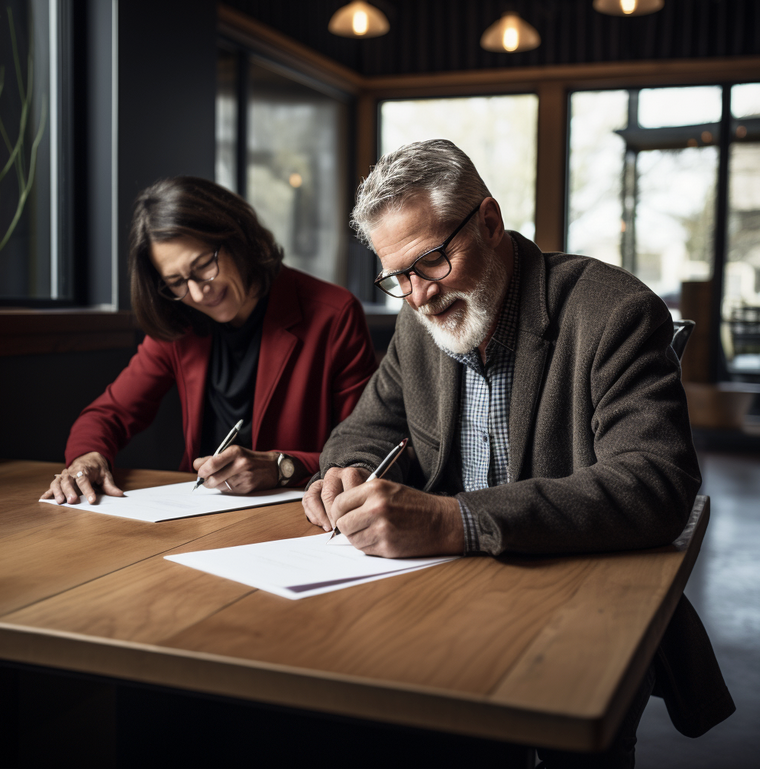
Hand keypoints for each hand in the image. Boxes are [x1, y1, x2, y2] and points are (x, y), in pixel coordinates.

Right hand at [41, 452, 123, 504]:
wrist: (88, 457)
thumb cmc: (97, 468)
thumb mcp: (105, 474)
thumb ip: (110, 485)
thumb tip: (120, 494)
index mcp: (84, 469)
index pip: (85, 480)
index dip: (88, 490)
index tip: (92, 500)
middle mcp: (72, 471)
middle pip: (68, 481)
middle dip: (70, 491)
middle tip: (73, 501)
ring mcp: (64, 475)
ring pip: (58, 483)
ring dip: (58, 492)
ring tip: (60, 502)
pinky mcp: (59, 479)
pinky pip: (53, 485)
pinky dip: (48, 492)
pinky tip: (44, 499)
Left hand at [193, 446, 278, 492]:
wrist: (273, 468)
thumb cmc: (250, 459)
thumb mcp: (235, 452)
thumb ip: (216, 458)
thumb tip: (197, 465)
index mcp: (235, 452)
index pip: (211, 463)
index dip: (201, 469)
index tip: (199, 471)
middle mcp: (240, 464)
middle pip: (212, 478)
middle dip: (205, 481)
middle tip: (204, 479)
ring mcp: (244, 478)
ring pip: (219, 486)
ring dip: (216, 484)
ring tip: (221, 478)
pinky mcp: (246, 488)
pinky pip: (229, 491)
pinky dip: (226, 488)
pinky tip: (232, 482)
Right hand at [302, 466, 369, 530]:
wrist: (356, 482)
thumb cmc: (363, 492)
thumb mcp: (369, 495)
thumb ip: (364, 503)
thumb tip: (359, 519)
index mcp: (349, 474)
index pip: (346, 492)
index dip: (348, 510)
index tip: (351, 522)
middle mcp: (333, 475)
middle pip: (328, 495)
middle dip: (333, 515)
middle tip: (339, 528)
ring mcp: (322, 481)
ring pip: (314, 497)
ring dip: (321, 515)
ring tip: (329, 527)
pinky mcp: (313, 490)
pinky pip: (307, 501)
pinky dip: (313, 514)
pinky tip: (322, 524)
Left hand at [330, 480, 463, 557]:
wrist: (441, 522)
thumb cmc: (415, 505)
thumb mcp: (389, 489)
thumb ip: (363, 497)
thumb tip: (337, 513)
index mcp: (375, 489)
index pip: (339, 502)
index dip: (339, 511)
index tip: (344, 515)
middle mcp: (376, 507)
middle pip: (342, 523)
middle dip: (347, 526)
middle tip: (357, 525)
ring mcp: (381, 528)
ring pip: (352, 538)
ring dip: (359, 537)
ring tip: (374, 530)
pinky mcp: (387, 546)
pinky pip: (364, 549)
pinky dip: (369, 546)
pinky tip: (383, 538)